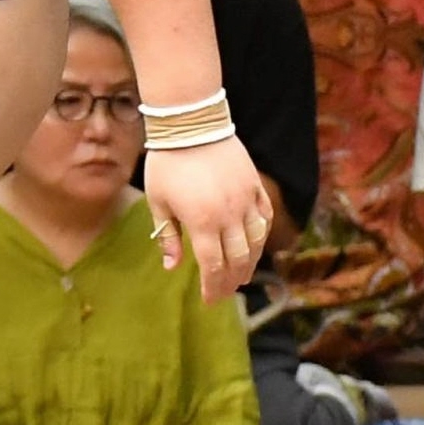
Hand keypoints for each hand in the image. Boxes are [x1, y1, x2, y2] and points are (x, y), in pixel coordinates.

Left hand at [144, 135, 271, 304]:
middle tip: (225, 293)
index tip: (208, 301)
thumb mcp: (158, 202)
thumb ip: (167, 236)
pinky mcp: (254, 185)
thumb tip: (171, 267)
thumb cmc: (167, 162)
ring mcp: (246, 199)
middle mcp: (230, 215)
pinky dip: (262, 234)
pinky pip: (265, 216)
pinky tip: (255, 244)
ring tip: (242, 275)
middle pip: (239, 260)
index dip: (212, 288)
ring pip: (257, 241)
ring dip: (251, 263)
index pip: (213, 267)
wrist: (190, 122)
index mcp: (202, 222)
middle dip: (232, 281)